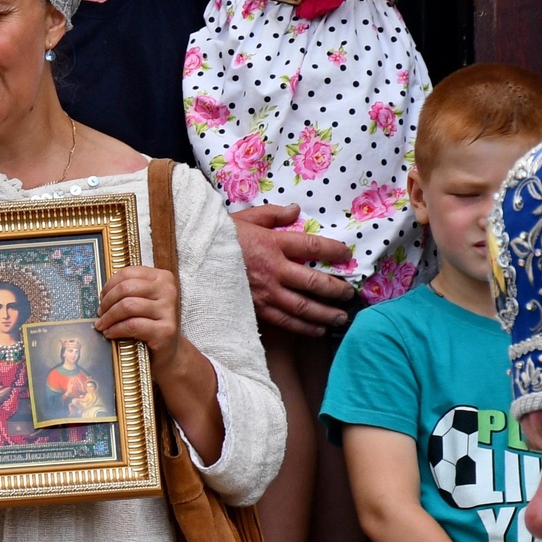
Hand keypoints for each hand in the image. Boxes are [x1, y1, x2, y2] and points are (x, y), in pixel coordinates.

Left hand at [95, 265, 186, 358]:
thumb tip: (102, 293)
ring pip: (127, 306)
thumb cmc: (151, 322)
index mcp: (162, 277)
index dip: (110, 285)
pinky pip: (132, 325)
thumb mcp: (142, 301)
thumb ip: (128, 292)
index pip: (129, 273)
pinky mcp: (166, 330)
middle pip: (126, 288)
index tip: (102, 297)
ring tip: (102, 325)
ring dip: (109, 317)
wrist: (169, 349)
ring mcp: (169, 310)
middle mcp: (168, 290)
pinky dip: (116, 329)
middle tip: (100, 313)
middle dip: (107, 302)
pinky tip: (110, 333)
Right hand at [230, 206, 355, 334]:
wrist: (192, 258)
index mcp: (272, 244)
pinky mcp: (254, 308)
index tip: (346, 255)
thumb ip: (272, 215)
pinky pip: (284, 321)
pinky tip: (317, 329)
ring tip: (340, 316)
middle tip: (349, 294)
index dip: (334, 251)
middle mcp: (272, 270)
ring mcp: (264, 292)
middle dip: (335, 289)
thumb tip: (295, 211)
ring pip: (302, 306)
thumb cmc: (218, 238)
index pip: (312, 247)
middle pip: (313, 282)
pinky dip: (303, 327)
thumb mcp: (245, 218)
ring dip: (325, 313)